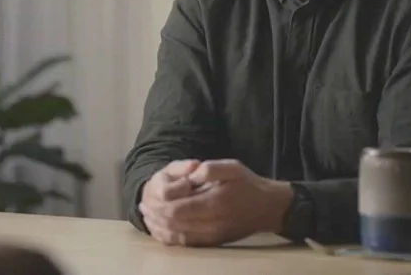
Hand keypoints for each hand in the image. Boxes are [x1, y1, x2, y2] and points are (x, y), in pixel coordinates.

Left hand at [138, 159, 292, 246]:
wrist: (268, 207)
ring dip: (159, 228)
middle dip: (155, 217)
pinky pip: (188, 244)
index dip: (159, 206)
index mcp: (214, 203)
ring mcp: (213, 236)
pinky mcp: (214, 242)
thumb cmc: (249, 184)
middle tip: (142, 208)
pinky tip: (162, 231)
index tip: (147, 198)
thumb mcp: (232, 167)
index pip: (177, 210)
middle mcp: (212, 223)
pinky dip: (171, 238)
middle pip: (174, 224)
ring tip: (147, 218)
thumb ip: (209, 169)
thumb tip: (190, 176)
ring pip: (178, 237)